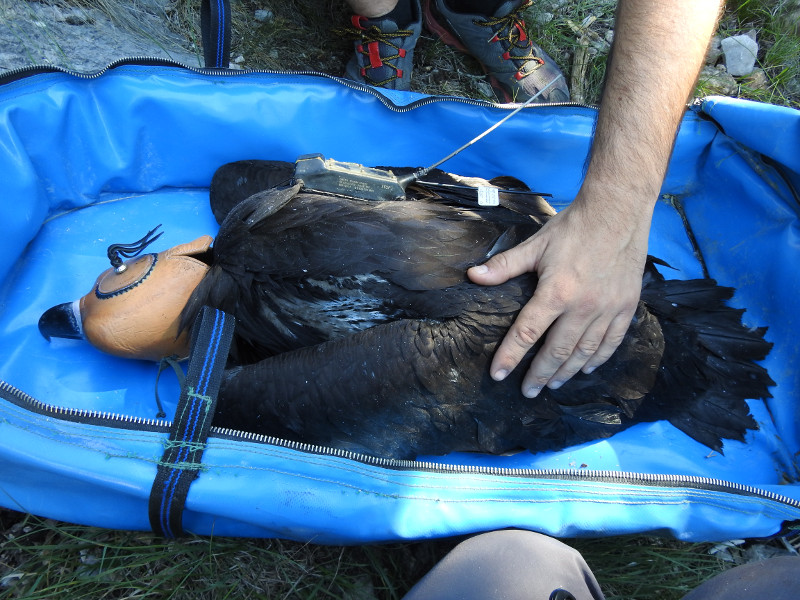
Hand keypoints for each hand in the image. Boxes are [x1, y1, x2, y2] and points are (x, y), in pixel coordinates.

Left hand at [468, 196, 650, 397]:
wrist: (618, 211)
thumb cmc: (574, 227)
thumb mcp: (535, 244)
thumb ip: (504, 265)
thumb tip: (472, 276)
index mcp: (556, 292)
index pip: (526, 333)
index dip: (510, 356)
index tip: (498, 375)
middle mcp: (583, 307)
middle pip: (557, 351)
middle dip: (540, 374)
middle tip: (528, 391)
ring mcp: (608, 309)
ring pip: (584, 351)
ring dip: (567, 371)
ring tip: (552, 383)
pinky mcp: (626, 306)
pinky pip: (611, 342)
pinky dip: (598, 359)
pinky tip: (587, 368)